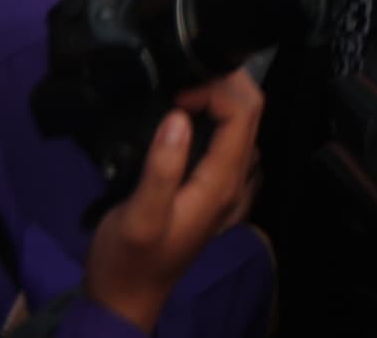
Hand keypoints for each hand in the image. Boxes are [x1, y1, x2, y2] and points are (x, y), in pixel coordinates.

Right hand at [83, 68, 263, 327]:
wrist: (126, 298)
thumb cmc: (127, 260)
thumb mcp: (139, 216)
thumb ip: (162, 168)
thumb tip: (180, 116)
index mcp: (221, 184)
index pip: (243, 113)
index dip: (215, 88)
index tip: (177, 90)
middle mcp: (234, 184)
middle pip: (250, 115)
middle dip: (224, 85)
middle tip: (182, 78)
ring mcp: (228, 191)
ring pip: (243, 129)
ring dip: (222, 101)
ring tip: (184, 90)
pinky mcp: (214, 194)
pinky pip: (230, 147)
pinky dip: (217, 123)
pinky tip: (190, 122)